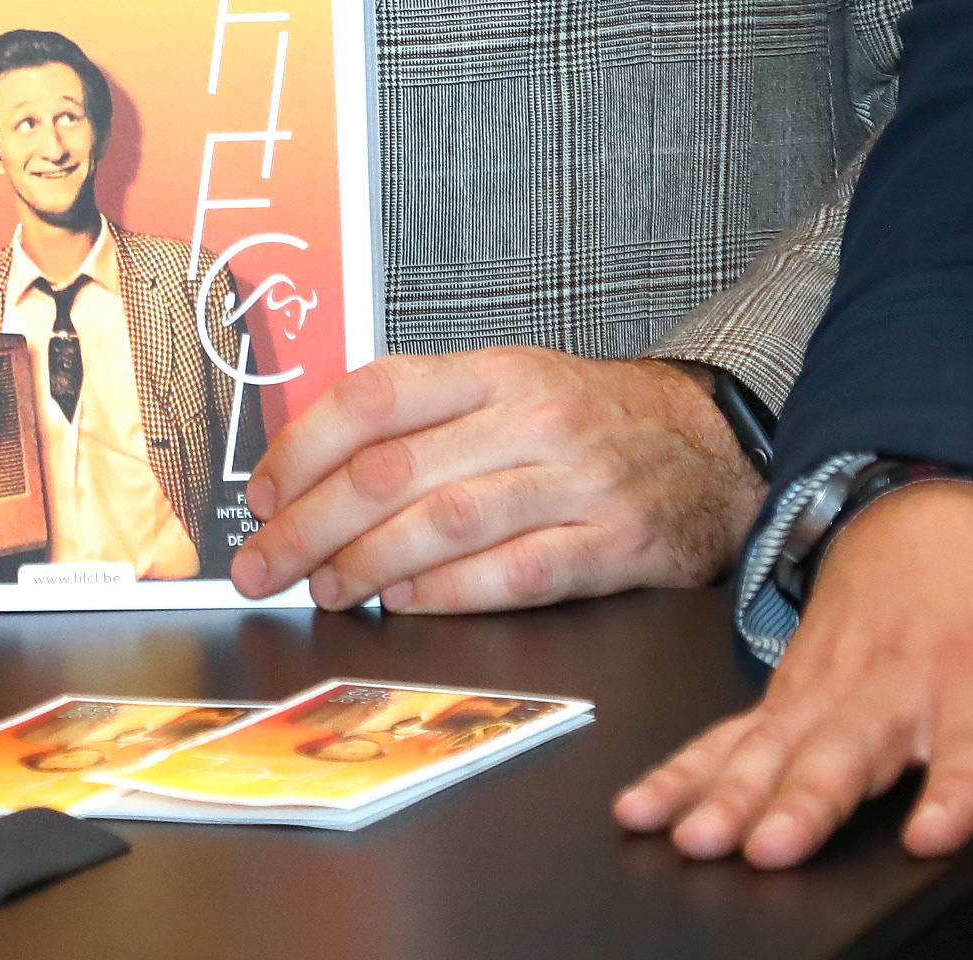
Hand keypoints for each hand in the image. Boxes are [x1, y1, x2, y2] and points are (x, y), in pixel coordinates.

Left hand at [227, 348, 759, 612]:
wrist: (711, 450)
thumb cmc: (589, 424)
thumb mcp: (512, 387)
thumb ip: (426, 417)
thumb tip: (312, 470)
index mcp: (495, 370)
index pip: (373, 396)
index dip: (301, 449)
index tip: (261, 496)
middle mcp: (531, 417)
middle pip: (391, 471)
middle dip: (308, 526)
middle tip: (265, 566)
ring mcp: (574, 481)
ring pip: (441, 524)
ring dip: (365, 566)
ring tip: (326, 590)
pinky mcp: (609, 543)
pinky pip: (512, 574)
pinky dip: (446, 594)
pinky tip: (404, 603)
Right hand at [612, 479, 972, 889]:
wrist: (939, 509)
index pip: (971, 750)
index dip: (951, 793)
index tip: (926, 835)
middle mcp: (899, 686)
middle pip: (848, 750)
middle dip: (806, 799)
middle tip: (769, 846)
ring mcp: (831, 685)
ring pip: (775, 746)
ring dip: (731, 792)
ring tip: (698, 836)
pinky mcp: (787, 689)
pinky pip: (729, 734)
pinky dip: (682, 770)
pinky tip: (645, 805)